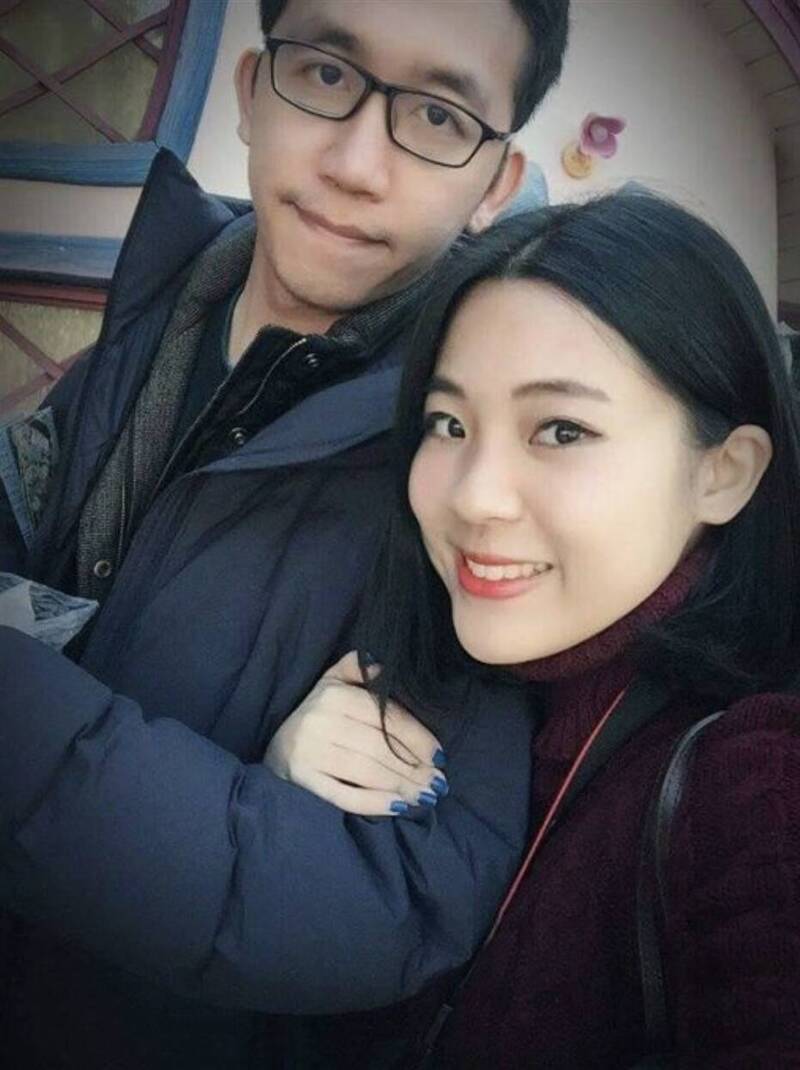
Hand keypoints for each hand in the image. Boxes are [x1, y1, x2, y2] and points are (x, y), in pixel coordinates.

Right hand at [264, 651, 447, 815]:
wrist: (275, 746)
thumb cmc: (317, 714)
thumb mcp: (333, 681)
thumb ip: (359, 668)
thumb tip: (386, 667)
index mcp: (335, 694)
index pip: (387, 718)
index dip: (418, 738)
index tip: (440, 756)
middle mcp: (321, 721)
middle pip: (380, 747)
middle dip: (415, 768)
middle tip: (438, 783)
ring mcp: (310, 752)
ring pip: (367, 772)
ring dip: (402, 786)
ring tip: (425, 795)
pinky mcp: (303, 779)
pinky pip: (345, 796)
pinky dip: (375, 803)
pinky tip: (399, 806)